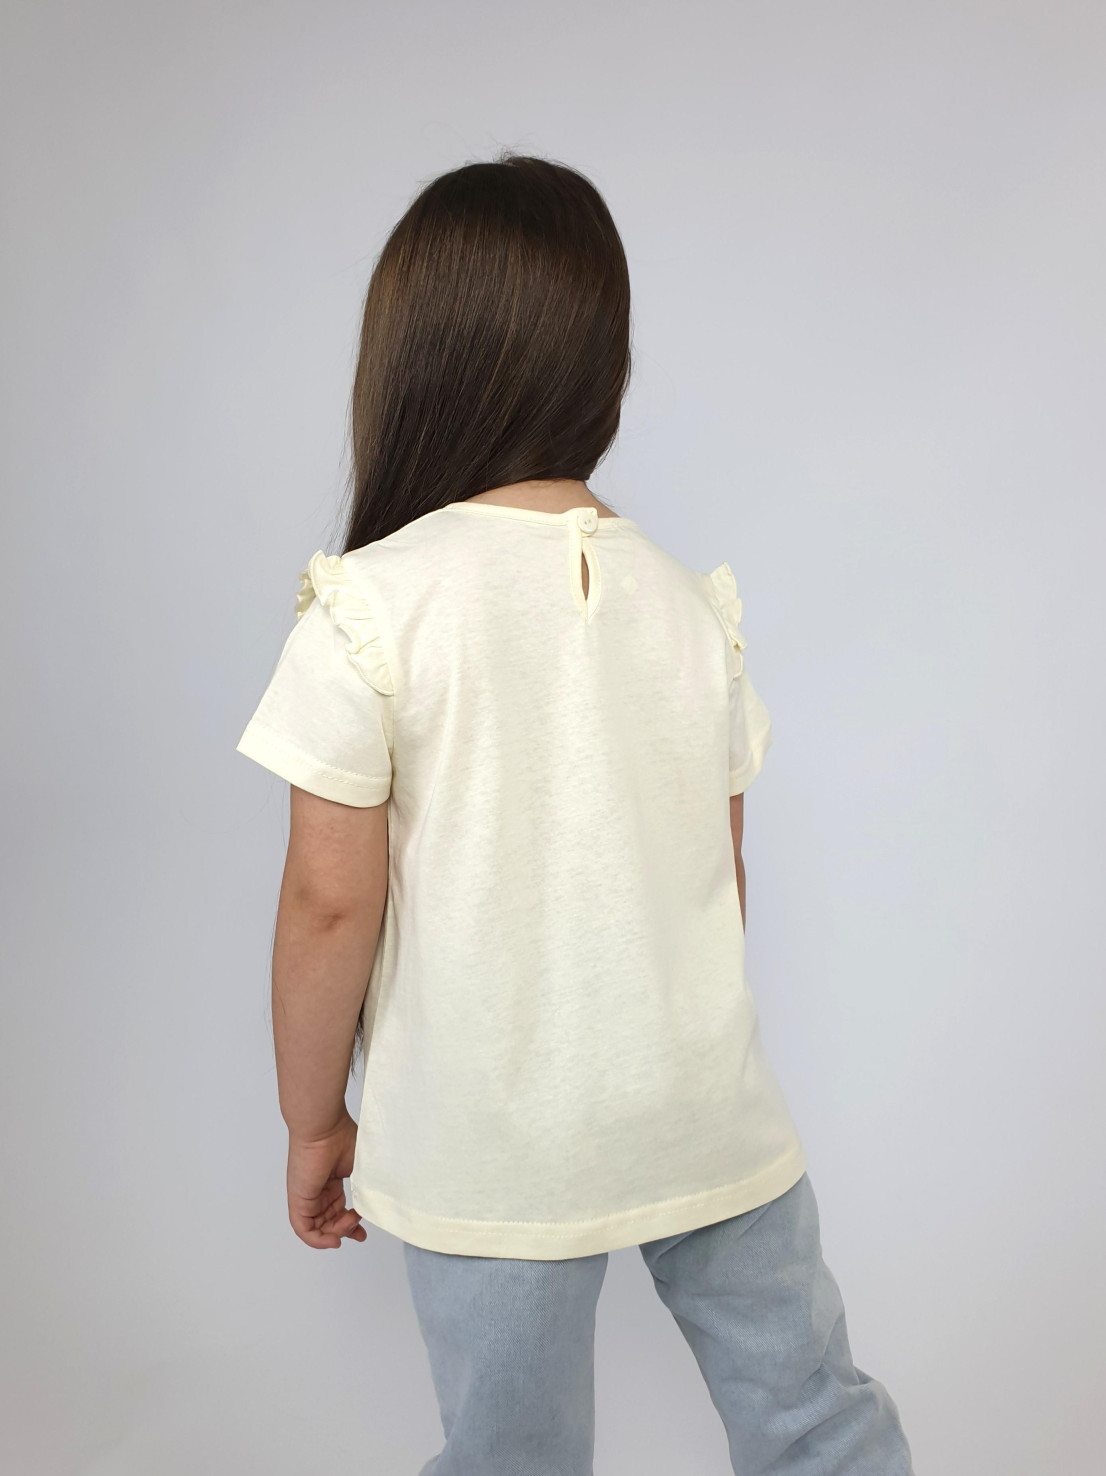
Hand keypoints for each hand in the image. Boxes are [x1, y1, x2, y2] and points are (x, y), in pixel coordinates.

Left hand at [286, 1111, 367, 1248]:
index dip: (350, 1224)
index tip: (364, 1232)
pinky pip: (304, 1229)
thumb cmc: (342, 1137)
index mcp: (331, 1180)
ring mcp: (307, 1196)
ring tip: (350, 1224)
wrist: (324, 1126)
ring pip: (318, 1228)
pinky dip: (318, 1240)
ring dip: (336, 1233)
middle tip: (360, 1231)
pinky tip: (334, 1240)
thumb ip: (368, 1187)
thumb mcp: (362, 1167)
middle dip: (345, 1231)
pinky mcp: (298, 1200)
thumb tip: (378, 1204)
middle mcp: (318, 1190)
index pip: (338, 1210)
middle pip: (328, 1222)